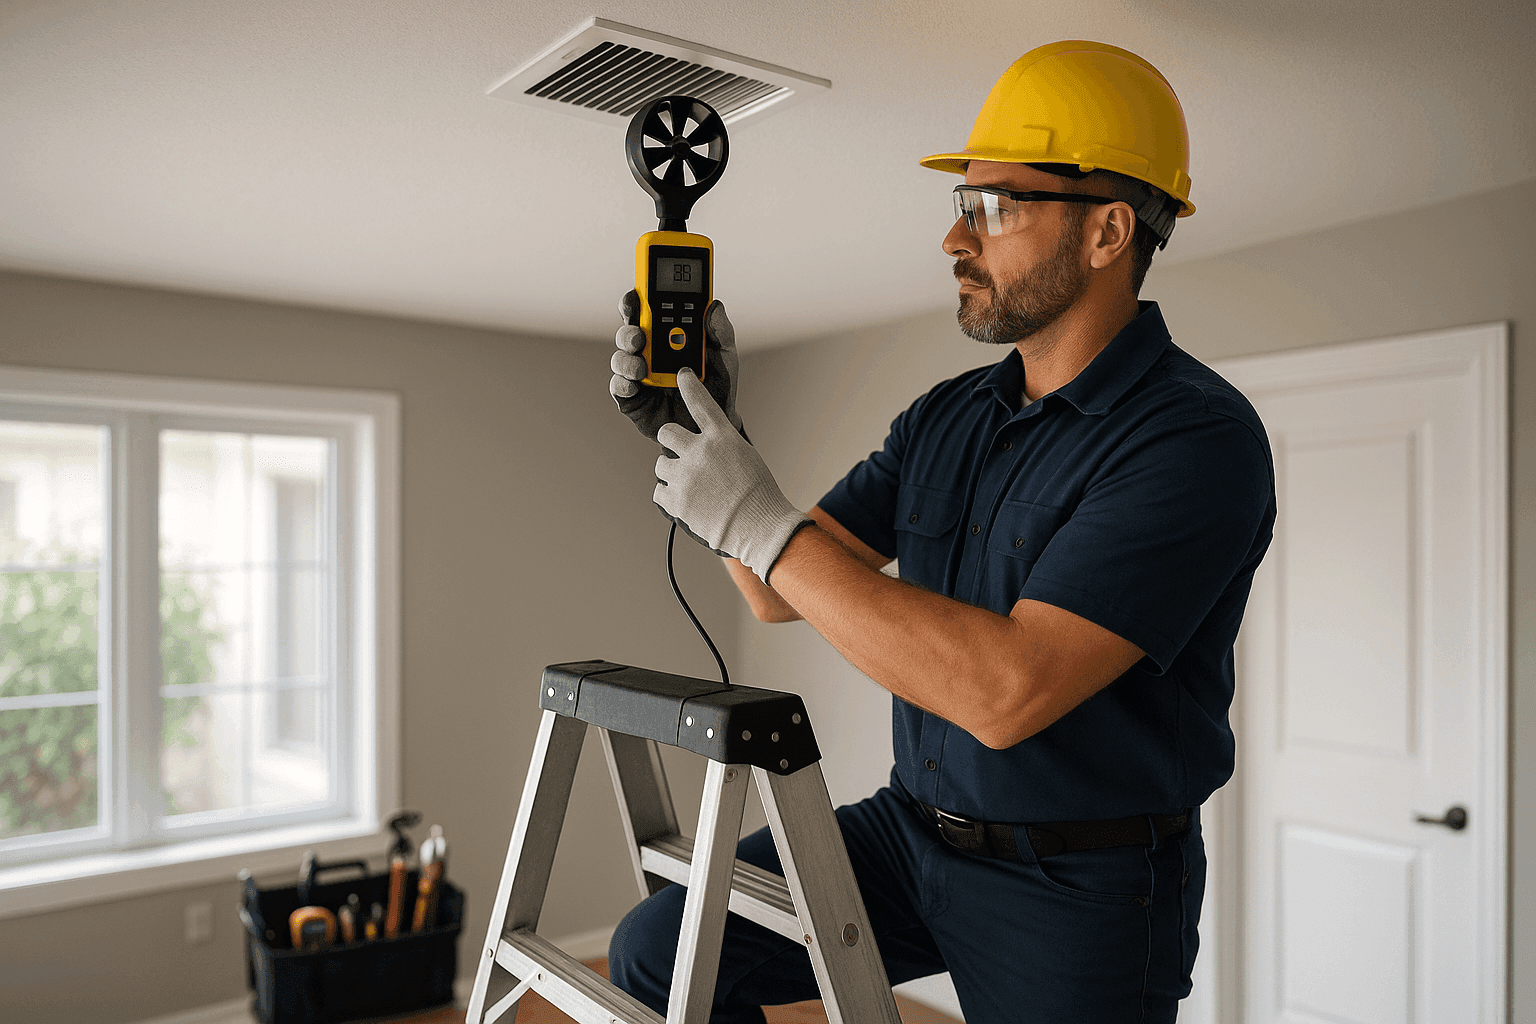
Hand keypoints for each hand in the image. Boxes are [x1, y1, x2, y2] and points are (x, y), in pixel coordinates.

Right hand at [610, 291, 743, 440]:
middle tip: (639, 337)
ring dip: (626, 359)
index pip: (645, 312)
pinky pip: (618, 388)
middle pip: (627, 333)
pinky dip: (622, 384)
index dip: (636, 301)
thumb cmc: (717, 385)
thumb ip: (721, 331)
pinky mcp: (632, 399)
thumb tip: (714, 305)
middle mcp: (647, 352)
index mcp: (666, 336)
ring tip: (641, 368)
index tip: (636, 295)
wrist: (715, 423)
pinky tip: (634, 385)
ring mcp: (637, 375)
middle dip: (628, 331)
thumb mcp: (725, 355)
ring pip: (620, 359)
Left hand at [654, 369, 809, 581]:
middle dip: (672, 442)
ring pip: (662, 464)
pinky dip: (669, 495)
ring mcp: (685, 475)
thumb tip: (707, 441)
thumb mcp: (746, 456)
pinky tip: (686, 501)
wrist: (758, 525)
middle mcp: (700, 451)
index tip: (682, 375)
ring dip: (672, 472)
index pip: (701, 403)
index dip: (690, 386)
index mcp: (722, 437)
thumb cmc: (758, 493)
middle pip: (667, 433)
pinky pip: (659, 490)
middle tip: (682, 456)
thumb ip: (723, 444)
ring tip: (691, 487)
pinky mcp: (675, 499)